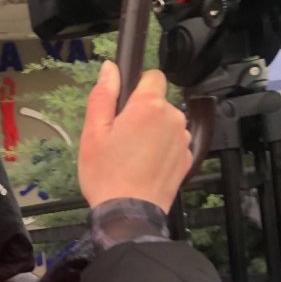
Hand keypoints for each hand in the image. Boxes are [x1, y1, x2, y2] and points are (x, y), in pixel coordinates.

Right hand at [78, 62, 192, 212]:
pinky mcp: (187, 157)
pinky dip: (160, 149)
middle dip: (140, 113)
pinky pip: (173, 142)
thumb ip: (103, 96)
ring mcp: (183, 138)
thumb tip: (110, 69)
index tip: (122, 107)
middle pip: (158, 101)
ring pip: (166, 122)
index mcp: (148, 106)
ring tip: (131, 156)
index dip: (135, 88)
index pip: (152, 76)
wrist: (128, 213)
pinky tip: (143, 166)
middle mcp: (172, 117)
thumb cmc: (107, 175)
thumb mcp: (93, 133)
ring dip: (152, 132)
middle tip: (119, 138)